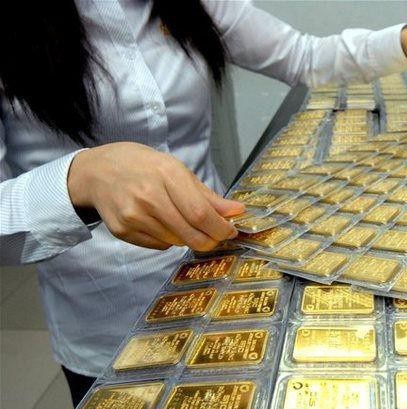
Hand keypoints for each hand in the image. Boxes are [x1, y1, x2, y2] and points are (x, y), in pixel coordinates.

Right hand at [68, 142, 244, 250]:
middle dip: (210, 240)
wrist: (98, 171)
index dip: (220, 228)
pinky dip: (169, 239)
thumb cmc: (144, 166)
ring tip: (182, 220)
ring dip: (188, 237)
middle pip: (190, 234)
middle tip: (215, 235)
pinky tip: (161, 223)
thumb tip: (237, 212)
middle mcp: (148, 197)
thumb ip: (208, 195)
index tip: (231, 231)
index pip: (201, 213)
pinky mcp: (122, 231)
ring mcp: (133, 216)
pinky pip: (159, 246)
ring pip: (176, 242)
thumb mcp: (177, 170)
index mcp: (167, 175)